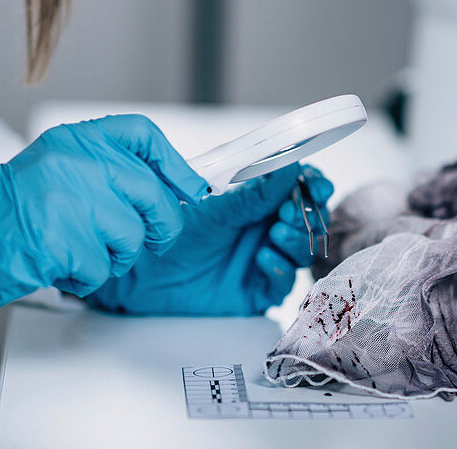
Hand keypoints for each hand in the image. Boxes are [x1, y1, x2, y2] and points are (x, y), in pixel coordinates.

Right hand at [0, 115, 209, 329]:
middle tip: (152, 241)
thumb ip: (102, 172)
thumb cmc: (2, 215)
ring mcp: (68, 199)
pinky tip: (59, 268)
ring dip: (113, 257)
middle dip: (161, 226)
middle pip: (151, 193)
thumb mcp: (52, 171)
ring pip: (131, 236)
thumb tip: (165, 189)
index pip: (142, 134)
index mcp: (73, 140)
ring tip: (79, 253)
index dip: (175, 164)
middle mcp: (74, 162)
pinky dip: (86, 279)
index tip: (190, 188)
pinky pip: (102, 267)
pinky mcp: (60, 240)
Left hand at [85, 164, 333, 315]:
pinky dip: (280, 269)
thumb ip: (255, 192)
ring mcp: (264, 258)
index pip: (301, 186)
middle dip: (307, 214)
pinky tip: (262, 259)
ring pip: (302, 250)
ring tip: (274, 234)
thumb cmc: (171, 229)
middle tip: (288, 212)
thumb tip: (291, 166)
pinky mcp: (257, 290)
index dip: (314, 184)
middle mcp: (265, 226)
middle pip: (309, 220)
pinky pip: (284, 284)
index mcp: (259, 197)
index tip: (315, 185)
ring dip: (295, 239)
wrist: (142, 270)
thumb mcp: (215, 205)